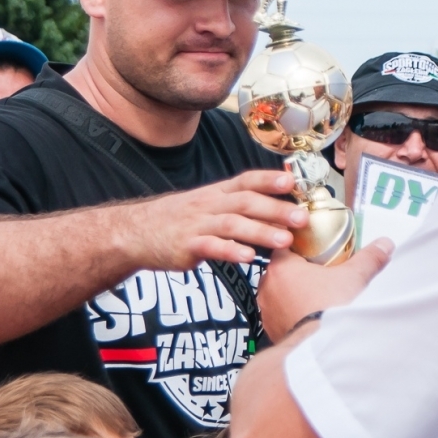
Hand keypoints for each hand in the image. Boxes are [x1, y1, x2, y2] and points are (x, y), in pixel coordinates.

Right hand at [121, 170, 307, 270]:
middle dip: (275, 208)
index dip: (269, 179)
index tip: (293, 180)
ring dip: (260, 231)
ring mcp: (197, 225)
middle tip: (301, 217)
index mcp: (216, 194)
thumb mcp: (206, 205)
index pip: (246, 181)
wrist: (135, 232)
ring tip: (284, 241)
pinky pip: (210, 247)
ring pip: (232, 224)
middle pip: (245, 202)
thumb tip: (277, 213)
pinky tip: (248, 258)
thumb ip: (237, 208)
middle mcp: (209, 205)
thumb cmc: (178, 220)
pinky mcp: (186, 246)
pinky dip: (230, 251)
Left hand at [258, 239, 392, 341]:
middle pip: (282, 270)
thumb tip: (382, 246)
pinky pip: (281, 316)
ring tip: (318, 297)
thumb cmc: (330, 312)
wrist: (323, 348)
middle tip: (321, 273)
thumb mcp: (355, 277)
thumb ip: (369, 258)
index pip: (284, 244)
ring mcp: (269, 311)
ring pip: (280, 294)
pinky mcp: (273, 330)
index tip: (313, 247)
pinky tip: (312, 316)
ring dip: (295, 294)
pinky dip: (294, 314)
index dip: (300, 244)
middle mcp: (269, 288)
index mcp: (282, 268)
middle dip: (300, 271)